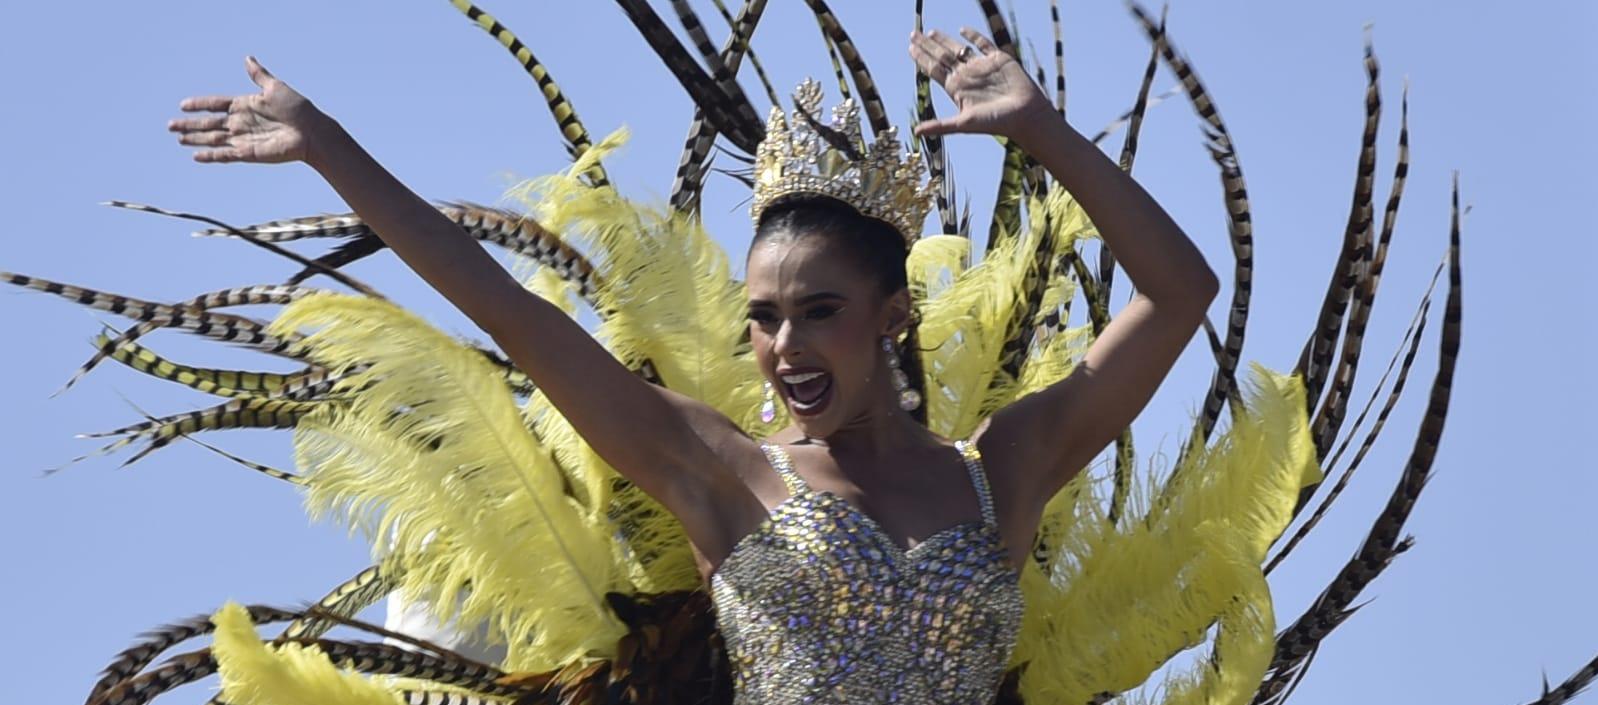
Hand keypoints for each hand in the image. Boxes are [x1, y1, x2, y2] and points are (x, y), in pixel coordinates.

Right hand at [168, 56, 330, 164]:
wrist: (312, 132)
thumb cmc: (297, 108)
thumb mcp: (275, 87)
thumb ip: (258, 75)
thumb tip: (247, 58)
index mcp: (246, 105)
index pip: (216, 104)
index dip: (200, 105)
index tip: (183, 105)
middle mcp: (242, 122)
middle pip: (210, 124)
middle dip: (190, 125)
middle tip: (170, 126)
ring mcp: (244, 138)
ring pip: (213, 139)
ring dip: (196, 139)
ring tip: (179, 139)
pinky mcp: (249, 153)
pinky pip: (225, 154)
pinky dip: (211, 155)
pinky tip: (196, 155)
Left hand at [908, 28, 1050, 141]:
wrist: (1026, 115)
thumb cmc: (996, 122)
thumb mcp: (964, 124)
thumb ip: (940, 126)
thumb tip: (916, 132)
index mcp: (956, 88)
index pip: (934, 70)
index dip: (921, 59)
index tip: (909, 48)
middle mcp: (967, 76)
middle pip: (942, 57)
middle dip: (927, 46)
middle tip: (912, 34)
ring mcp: (981, 67)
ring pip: (958, 49)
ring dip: (944, 40)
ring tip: (929, 32)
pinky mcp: (998, 59)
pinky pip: (983, 44)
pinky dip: (973, 36)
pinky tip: (962, 30)